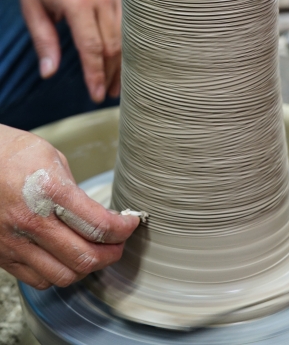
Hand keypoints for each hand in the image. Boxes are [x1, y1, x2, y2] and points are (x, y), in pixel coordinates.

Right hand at [0, 124, 138, 288]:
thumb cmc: (12, 154)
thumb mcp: (52, 157)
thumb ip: (75, 190)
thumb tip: (97, 214)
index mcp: (49, 191)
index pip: (99, 225)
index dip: (124, 228)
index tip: (131, 223)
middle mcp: (32, 221)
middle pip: (85, 257)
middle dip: (112, 253)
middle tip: (119, 243)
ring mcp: (15, 242)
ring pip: (64, 275)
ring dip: (88, 267)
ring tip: (96, 252)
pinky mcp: (3, 255)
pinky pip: (40, 280)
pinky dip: (60, 274)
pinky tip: (66, 257)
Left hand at [20, 0, 121, 102]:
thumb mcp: (32, 7)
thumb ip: (43, 40)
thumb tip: (49, 73)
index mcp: (77, 0)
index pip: (91, 46)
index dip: (94, 73)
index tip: (94, 94)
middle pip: (113, 45)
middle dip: (110, 74)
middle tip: (105, 95)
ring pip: (126, 37)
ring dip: (122, 64)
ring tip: (116, 86)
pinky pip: (129, 25)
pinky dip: (127, 46)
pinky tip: (122, 62)